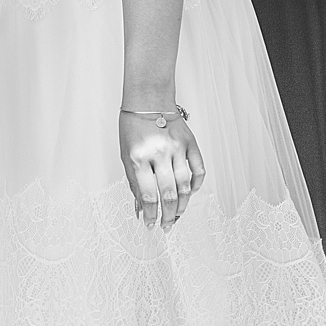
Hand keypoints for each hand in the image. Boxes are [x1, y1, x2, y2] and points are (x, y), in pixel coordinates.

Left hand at [119, 108, 206, 230]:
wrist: (148, 99)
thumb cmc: (133, 128)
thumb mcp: (126, 156)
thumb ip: (135, 183)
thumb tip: (141, 210)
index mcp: (138, 158)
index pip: (148, 196)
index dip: (151, 215)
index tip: (151, 224)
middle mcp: (159, 154)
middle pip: (169, 195)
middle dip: (168, 216)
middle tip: (167, 225)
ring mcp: (177, 148)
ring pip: (186, 186)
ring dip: (183, 205)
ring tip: (177, 214)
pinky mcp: (190, 143)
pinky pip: (199, 169)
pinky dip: (196, 185)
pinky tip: (190, 192)